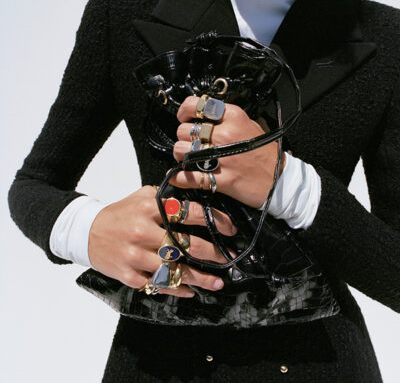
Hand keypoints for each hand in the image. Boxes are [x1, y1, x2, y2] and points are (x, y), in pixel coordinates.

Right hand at [88, 185, 236, 297]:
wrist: (86, 232)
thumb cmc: (119, 214)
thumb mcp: (141, 196)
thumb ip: (166, 195)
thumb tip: (194, 194)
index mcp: (148, 208)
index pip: (189, 212)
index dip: (214, 221)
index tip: (230, 229)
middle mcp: (143, 231)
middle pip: (186, 245)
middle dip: (213, 253)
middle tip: (228, 258)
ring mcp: (135, 255)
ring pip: (174, 269)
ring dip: (200, 278)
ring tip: (218, 283)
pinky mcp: (128, 274)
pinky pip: (156, 284)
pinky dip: (175, 289)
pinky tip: (190, 291)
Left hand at [171, 96, 285, 207]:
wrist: (281, 180)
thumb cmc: (265, 154)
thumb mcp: (251, 125)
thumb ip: (228, 119)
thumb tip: (206, 114)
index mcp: (234, 117)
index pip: (197, 105)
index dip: (185, 111)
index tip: (184, 117)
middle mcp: (226, 134)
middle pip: (184, 130)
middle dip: (184, 138)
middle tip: (190, 144)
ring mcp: (223, 158)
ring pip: (182, 150)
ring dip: (181, 156)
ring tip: (188, 159)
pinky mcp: (221, 179)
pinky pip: (189, 177)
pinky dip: (179, 178)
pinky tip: (178, 176)